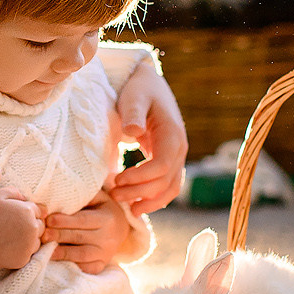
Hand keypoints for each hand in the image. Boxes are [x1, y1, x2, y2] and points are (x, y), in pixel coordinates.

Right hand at [0, 187, 45, 269]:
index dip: (26, 212)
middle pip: (40, 225)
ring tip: (9, 237)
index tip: (14, 216)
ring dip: (28, 238)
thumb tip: (24, 197)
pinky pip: (29, 253)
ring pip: (36, 240)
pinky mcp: (24, 259)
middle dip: (30, 225)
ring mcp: (29, 245)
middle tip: (12, 227)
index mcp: (27, 210)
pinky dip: (22, 250)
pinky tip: (7, 246)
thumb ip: (14, 192)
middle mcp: (33, 228)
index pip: (38, 210)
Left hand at [47, 196, 134, 274]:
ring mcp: (105, 253)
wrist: (122, 228)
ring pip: (81, 255)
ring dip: (62, 253)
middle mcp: (108, 238)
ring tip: (46, 249)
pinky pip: (86, 268)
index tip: (48, 220)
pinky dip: (72, 266)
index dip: (65, 221)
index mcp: (107, 218)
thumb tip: (59, 193)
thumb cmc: (102, 209)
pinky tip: (58, 262)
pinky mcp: (101, 265)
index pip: (83, 220)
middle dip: (59, 236)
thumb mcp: (98, 198)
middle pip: (79, 237)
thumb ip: (82, 196)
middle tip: (42, 235)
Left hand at [108, 57, 187, 215]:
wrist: (149, 85)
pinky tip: (138, 205)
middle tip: (114, 195)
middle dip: (139, 192)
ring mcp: (177, 156)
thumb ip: (133, 113)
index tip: (117, 180)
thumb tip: (134, 132)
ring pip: (170, 188)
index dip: (139, 178)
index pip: (161, 166)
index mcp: (172, 134)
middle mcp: (180, 148)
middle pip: (165, 181)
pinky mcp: (170, 160)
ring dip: (150, 201)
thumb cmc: (139, 90)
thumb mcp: (134, 97)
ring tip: (127, 209)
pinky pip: (168, 186)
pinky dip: (155, 198)